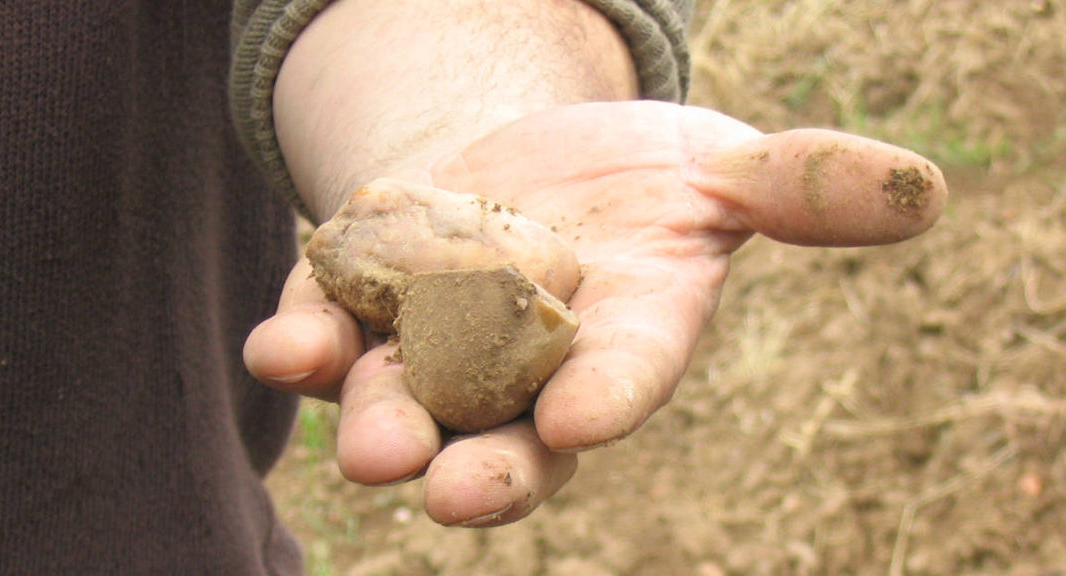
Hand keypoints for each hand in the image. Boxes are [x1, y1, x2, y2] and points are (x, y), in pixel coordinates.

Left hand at [243, 101, 946, 525]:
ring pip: (405, 404)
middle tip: (457, 493)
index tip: (583, 411)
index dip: (607, 394)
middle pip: (505, 435)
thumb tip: (924, 188)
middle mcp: (522, 371)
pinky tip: (285, 344)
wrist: (518, 162)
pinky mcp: (361, 306)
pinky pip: (327, 337)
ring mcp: (432, 347)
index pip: (619, 377)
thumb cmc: (633, 183)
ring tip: (369, 445)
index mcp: (617, 341)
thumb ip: (799, 190)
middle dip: (487, 467)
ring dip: (383, 423)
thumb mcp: (717, 172)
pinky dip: (306, 344)